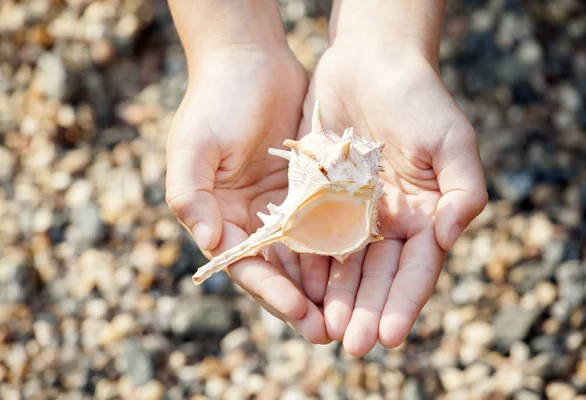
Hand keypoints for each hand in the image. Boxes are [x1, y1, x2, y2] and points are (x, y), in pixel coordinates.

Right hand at [165, 47, 330, 343]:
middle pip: (278, 271)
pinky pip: (326, 224)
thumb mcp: (194, 145)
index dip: (270, 292)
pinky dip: (339, 248)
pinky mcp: (308, 189)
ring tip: (351, 312)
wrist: (250, 60)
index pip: (246, 266)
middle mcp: (250, 219)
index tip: (299, 312)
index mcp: (220, 217)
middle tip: (331, 331)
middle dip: (302, 302)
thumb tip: (209, 242)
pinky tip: (360, 267)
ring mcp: (281, 205)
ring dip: (325, 286)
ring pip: (306, 255)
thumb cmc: (216, 101)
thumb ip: (190, 193)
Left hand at [297, 44, 487, 354]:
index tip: (388, 337)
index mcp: (425, 215)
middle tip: (351, 345)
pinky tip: (302, 289)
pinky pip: (314, 237)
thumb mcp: (452, 139)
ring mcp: (353, 212)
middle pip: (378, 276)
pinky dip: (310, 264)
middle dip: (366, 311)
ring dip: (337, 298)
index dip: (403, 304)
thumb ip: (463, 189)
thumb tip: (449, 236)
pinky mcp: (321, 198)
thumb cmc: (418, 97)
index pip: (417, 269)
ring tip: (325, 328)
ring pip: (344, 265)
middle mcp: (390, 221)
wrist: (370, 62)